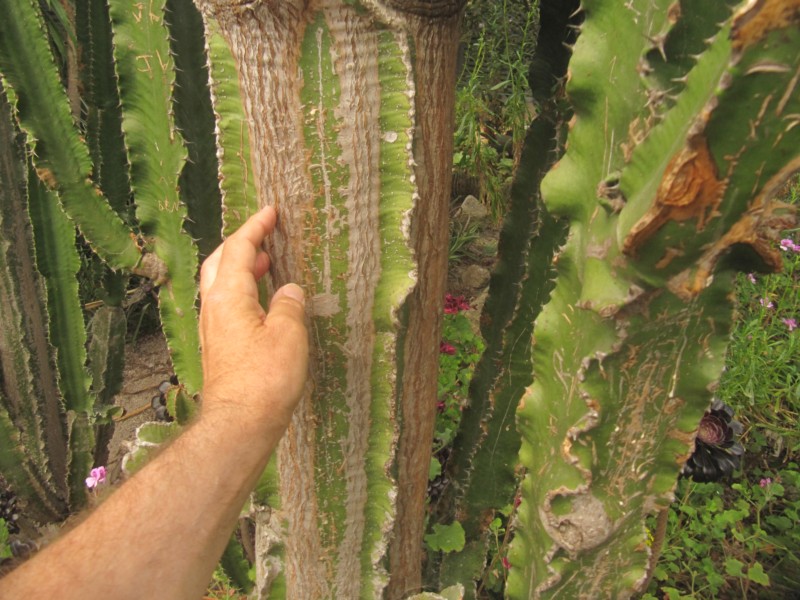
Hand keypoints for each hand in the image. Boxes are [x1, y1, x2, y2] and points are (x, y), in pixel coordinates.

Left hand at [199, 206, 307, 431]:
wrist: (240, 425)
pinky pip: (227, 305)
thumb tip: (289, 291)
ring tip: (267, 263)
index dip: (255, 227)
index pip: (239, 249)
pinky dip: (244, 291)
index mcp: (228, 296)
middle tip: (265, 234)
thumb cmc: (265, 380)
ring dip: (242, 267)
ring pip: (221, 284)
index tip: (270, 211)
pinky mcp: (219, 347)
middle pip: (220, 261)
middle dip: (242, 243)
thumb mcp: (288, 335)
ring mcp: (213, 329)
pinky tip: (262, 302)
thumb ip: (289, 305)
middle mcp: (213, 308)